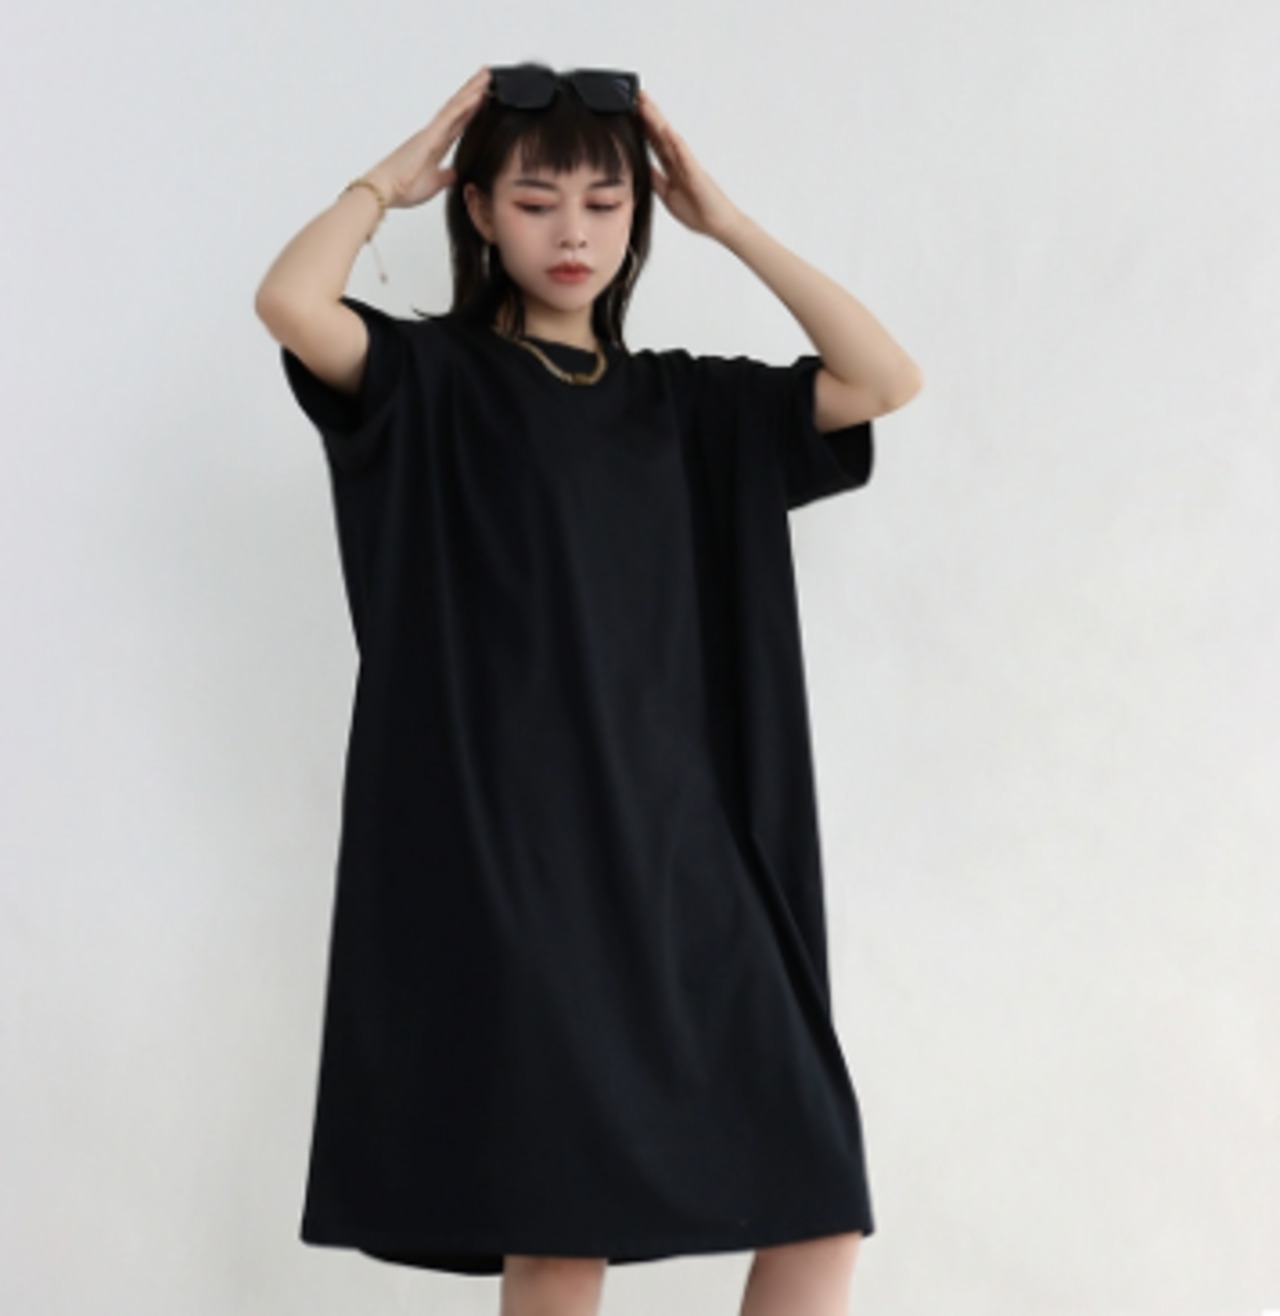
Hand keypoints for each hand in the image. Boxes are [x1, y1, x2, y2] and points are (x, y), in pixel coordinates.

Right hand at [366, 66, 490, 209]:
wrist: (386, 190)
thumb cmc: (403, 187)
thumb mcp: (433, 183)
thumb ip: (444, 176)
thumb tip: (453, 173)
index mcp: (436, 145)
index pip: (458, 122)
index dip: (471, 109)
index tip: (483, 97)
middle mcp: (434, 134)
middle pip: (458, 108)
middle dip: (473, 91)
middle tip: (487, 76)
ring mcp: (432, 132)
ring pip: (456, 106)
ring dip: (471, 90)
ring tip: (485, 76)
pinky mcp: (431, 135)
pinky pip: (451, 116)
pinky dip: (465, 104)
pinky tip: (477, 94)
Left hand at [636, 89, 746, 242]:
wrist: (719, 225)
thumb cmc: (697, 210)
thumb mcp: (667, 194)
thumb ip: (655, 179)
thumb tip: (639, 168)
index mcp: (672, 167)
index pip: (654, 142)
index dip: (641, 126)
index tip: (628, 109)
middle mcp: (680, 162)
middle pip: (660, 133)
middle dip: (647, 114)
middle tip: (635, 94)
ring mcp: (689, 166)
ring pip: (670, 139)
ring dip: (657, 121)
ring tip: (645, 103)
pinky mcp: (697, 176)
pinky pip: (686, 158)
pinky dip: (676, 144)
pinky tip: (667, 131)